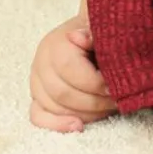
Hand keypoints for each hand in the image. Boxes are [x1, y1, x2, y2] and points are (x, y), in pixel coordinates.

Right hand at [29, 17, 115, 132]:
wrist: (90, 33)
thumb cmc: (99, 32)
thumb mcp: (101, 27)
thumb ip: (93, 31)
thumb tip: (78, 37)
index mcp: (55, 44)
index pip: (69, 69)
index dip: (94, 82)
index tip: (115, 87)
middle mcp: (41, 63)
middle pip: (62, 93)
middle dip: (93, 101)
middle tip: (116, 101)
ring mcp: (36, 82)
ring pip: (54, 106)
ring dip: (84, 113)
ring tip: (107, 109)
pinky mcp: (37, 97)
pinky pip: (38, 117)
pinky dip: (58, 124)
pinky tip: (78, 126)